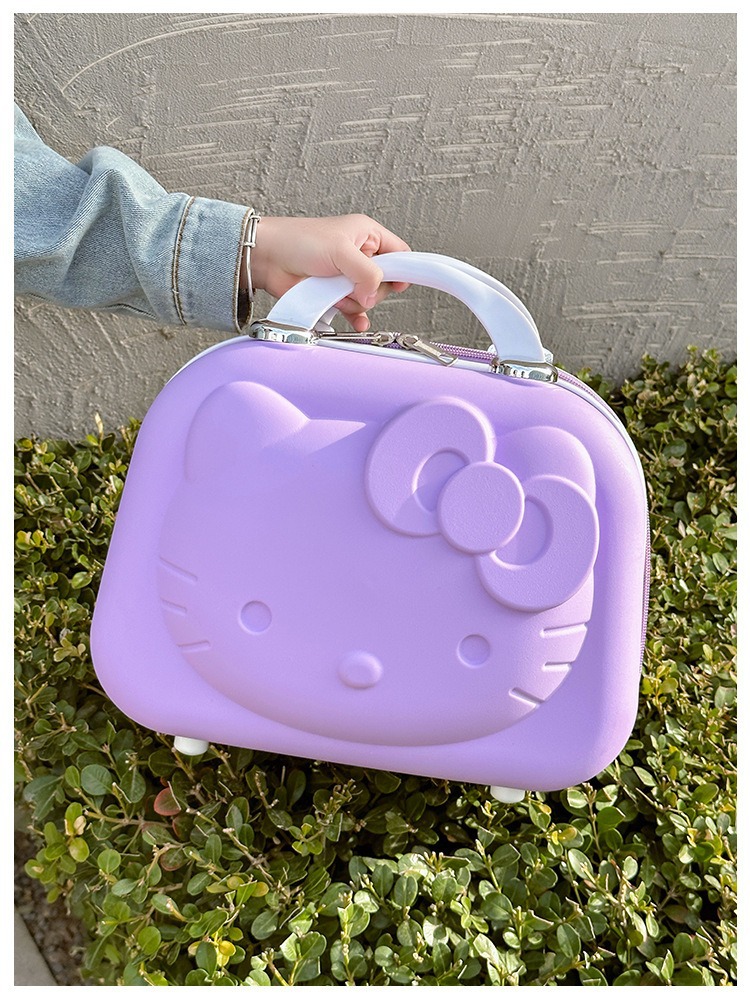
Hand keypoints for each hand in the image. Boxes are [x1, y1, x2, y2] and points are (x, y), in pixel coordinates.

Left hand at [250, 214, 410, 331]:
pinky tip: (356, 321)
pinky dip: (355, 317)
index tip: (399, 283)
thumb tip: (374, 294)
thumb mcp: (340, 251)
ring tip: (337, 291)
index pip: (400, 253)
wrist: (268, 259)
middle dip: (371, 289)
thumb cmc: (298, 241)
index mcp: (367, 235)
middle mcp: (360, 256)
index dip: (404, 268)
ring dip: (356, 301)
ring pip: (367, 299)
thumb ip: (366, 272)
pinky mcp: (335, 294)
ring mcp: (347, 277)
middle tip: (354, 283)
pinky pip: (354, 311)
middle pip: (385, 282)